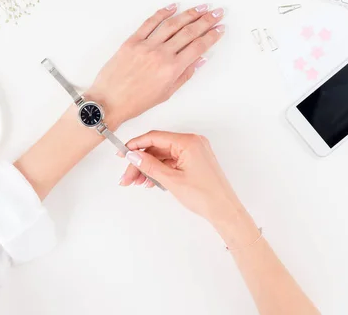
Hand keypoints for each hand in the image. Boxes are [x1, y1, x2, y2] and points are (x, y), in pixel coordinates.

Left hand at [86, 4, 224, 127]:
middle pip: (189, 32)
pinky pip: (150, 23)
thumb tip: (198, 60)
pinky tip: (173, 7)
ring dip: (189, 14)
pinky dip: (162, 13)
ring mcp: (146, 46)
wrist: (108, 102)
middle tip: (217, 13)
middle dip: (206, 20)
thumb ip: (184, 75)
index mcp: (171, 69)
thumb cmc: (134, 102)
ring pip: (172, 24)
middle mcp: (161, 54)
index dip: (211, 36)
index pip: (198, 47)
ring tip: (201, 8)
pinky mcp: (132, 41)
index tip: (219, 29)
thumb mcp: (166, 93)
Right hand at [119, 131, 258, 246]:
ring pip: (163, 156)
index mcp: (189, 142)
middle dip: (140, 162)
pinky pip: (172, 162)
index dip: (136, 145)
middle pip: (158, 148)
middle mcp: (192, 143)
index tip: (123, 153)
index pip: (155, 137)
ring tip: (137, 181)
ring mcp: (194, 153)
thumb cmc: (206, 196)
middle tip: (128, 176)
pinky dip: (160, 170)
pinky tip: (150, 181)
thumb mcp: (171, 180)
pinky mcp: (194, 162)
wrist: (224, 211)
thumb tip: (134, 156)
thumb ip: (150, 165)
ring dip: (148, 168)